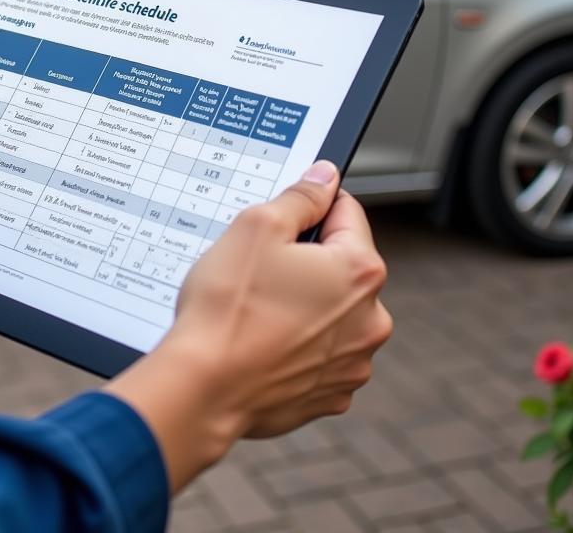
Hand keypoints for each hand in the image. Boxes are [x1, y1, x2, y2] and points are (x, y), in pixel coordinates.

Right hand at [106, 161, 390, 490]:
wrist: (202, 389)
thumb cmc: (227, 307)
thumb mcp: (256, 226)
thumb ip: (300, 197)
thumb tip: (324, 178)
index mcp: (360, 271)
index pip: (347, 212)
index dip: (311, 206)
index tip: (283, 216)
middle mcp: (370, 320)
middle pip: (340, 266)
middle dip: (305, 260)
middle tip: (258, 267)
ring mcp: (352, 363)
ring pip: (330, 312)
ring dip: (302, 304)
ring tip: (255, 308)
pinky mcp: (329, 394)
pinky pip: (317, 354)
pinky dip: (294, 345)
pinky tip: (259, 341)